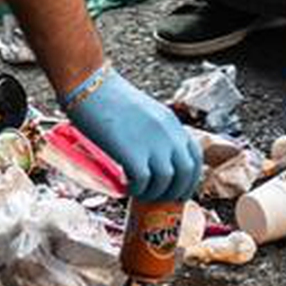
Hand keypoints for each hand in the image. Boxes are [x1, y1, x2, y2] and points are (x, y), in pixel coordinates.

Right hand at [60, 65, 201, 202]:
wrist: (89, 85)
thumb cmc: (109, 98)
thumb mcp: (144, 112)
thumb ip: (154, 132)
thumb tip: (152, 158)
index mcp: (171, 123)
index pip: (195, 156)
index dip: (191, 178)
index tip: (180, 190)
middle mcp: (168, 133)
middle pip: (187, 173)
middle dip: (177, 192)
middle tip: (162, 200)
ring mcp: (152, 143)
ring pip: (167, 181)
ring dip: (154, 193)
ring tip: (139, 193)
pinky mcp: (132, 152)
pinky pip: (143, 182)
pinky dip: (136, 190)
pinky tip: (126, 188)